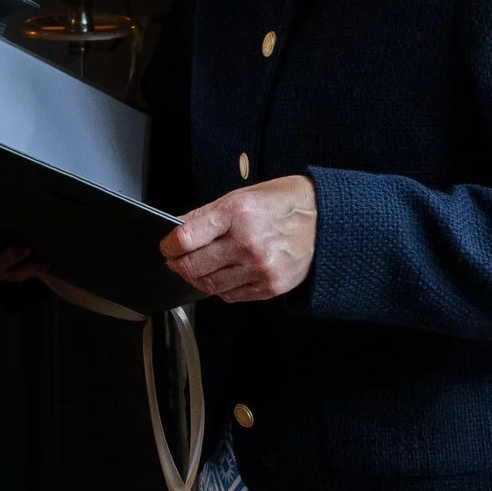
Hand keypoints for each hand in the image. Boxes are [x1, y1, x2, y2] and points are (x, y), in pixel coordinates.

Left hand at [161, 177, 318, 303]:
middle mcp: (247, 243)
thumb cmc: (284, 204)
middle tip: (176, 260)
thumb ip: (207, 215)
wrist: (324, 222)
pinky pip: (230, 295)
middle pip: (193, 265)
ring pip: (209, 284)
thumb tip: (177, 230)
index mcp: (237, 214)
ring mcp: (259, 268)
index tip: (167, 247)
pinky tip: (222, 275)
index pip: (185, 238)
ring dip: (196, 278)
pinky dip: (219, 288)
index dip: (169, 245)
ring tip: (196, 268)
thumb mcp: (242, 195)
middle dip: (178, 264)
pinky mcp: (268, 286)